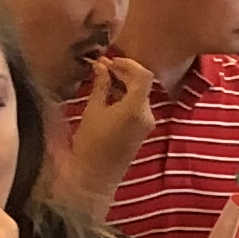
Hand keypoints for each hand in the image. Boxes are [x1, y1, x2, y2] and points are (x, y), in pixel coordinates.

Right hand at [57, 51, 154, 204]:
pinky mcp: (142, 130)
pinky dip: (125, 97)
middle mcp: (147, 114)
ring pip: (140, 95)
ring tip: (101, 78)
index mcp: (137, 108)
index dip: (128, 63)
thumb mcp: (93, 110)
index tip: (109, 60)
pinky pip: (137, 106)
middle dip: (123, 72)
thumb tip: (101, 66)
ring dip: (124, 84)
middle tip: (101, 66)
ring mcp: (147, 123)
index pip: (143, 75)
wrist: (95, 177)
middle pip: (142, 84)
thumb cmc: (90, 143)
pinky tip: (108, 94)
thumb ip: (100, 86)